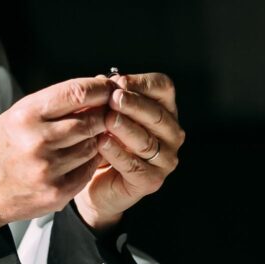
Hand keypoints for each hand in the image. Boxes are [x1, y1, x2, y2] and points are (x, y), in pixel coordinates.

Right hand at [0, 77, 111, 226]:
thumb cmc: (3, 147)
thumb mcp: (19, 115)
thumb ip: (55, 104)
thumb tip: (96, 90)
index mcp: (26, 115)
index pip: (76, 93)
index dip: (100, 88)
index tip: (110, 86)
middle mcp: (37, 141)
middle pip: (90, 120)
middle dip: (103, 114)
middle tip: (107, 112)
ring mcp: (48, 168)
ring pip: (92, 145)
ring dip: (95, 138)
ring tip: (86, 136)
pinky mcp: (57, 191)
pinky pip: (88, 169)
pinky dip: (89, 161)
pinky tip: (78, 157)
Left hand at [74, 73, 185, 230]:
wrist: (93, 181)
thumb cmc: (103, 141)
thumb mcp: (105, 112)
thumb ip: (107, 97)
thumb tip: (102, 81)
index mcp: (165, 110)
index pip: (163, 88)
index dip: (142, 83)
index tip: (118, 82)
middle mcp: (171, 134)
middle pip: (157, 114)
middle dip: (133, 104)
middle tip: (113, 99)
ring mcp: (165, 160)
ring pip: (146, 141)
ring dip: (125, 128)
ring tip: (107, 119)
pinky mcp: (151, 181)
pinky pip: (134, 166)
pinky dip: (117, 153)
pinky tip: (101, 143)